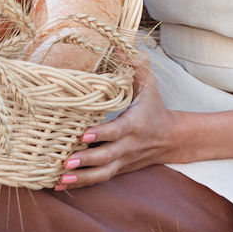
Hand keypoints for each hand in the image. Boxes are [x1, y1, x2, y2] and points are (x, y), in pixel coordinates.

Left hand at [54, 57, 179, 190]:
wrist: (171, 139)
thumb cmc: (154, 108)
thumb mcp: (149, 86)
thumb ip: (136, 66)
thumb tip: (120, 45)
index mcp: (135, 124)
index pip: (117, 131)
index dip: (100, 134)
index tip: (82, 134)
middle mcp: (129, 145)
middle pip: (108, 156)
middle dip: (87, 161)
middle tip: (65, 161)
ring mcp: (123, 161)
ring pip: (103, 174)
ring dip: (81, 178)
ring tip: (60, 179)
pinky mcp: (118, 170)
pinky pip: (100, 180)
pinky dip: (81, 184)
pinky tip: (60, 186)